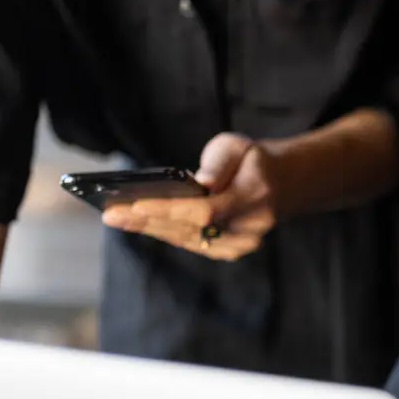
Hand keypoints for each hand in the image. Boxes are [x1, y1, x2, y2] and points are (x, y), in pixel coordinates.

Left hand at [101, 133, 280, 261]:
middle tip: (112, 214)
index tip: (135, 205)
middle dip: (147, 222)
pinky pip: (193, 244)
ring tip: (118, 220)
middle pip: (191, 230)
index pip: (205, 210)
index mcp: (254, 196)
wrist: (286, 183)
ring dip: (151, 230)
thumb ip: (218, 164)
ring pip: (189, 241)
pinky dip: (166, 234)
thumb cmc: (255, 160)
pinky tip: (141, 226)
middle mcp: (249, 227)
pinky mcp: (232, 251)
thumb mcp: (239, 147)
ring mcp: (242, 244)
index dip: (168, 211)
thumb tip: (196, 183)